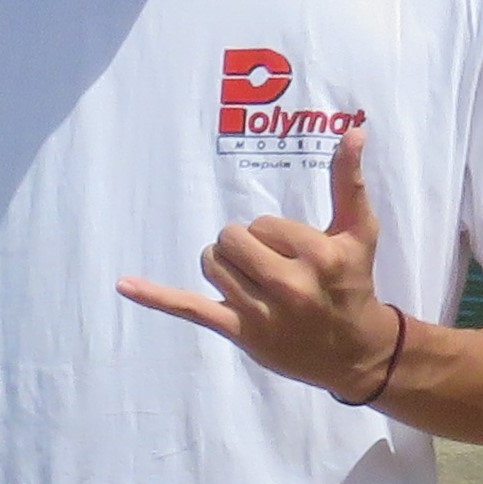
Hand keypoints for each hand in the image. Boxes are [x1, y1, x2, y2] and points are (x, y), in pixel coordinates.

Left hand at [120, 126, 398, 398]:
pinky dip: (155, 296)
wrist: (354, 351)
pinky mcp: (239, 331)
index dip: (273, 235)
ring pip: (212, 264)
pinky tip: (123, 284)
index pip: (264, 224)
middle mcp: (289, 283)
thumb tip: (354, 132)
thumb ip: (350, 181)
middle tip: (268, 264)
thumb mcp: (359, 232)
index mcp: (318, 254)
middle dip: (243, 246)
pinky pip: (189, 307)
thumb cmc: (354, 283)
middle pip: (231, 239)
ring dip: (222, 265)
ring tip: (250, 280)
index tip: (294, 254)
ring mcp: (260, 310)